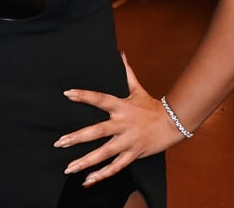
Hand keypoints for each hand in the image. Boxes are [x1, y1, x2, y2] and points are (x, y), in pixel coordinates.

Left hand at [54, 53, 178, 186]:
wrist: (173, 124)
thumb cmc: (152, 107)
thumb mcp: (137, 89)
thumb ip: (127, 72)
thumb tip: (120, 53)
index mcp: (122, 107)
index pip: (100, 99)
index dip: (84, 96)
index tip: (67, 94)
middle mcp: (123, 125)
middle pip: (98, 131)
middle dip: (77, 138)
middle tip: (60, 142)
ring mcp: (128, 141)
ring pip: (105, 154)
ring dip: (86, 162)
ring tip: (69, 167)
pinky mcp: (133, 154)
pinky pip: (116, 167)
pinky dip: (102, 175)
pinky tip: (88, 180)